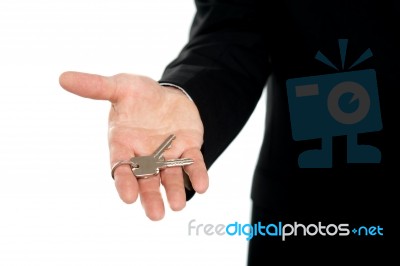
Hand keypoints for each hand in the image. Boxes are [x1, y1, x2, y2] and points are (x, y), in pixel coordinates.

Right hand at [59, 71, 208, 219]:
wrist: (167, 94)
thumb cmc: (138, 95)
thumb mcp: (119, 87)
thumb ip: (96, 86)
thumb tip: (63, 77)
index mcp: (124, 145)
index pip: (122, 168)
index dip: (125, 182)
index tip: (128, 197)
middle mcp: (145, 155)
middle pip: (146, 181)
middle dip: (150, 197)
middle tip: (156, 215)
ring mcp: (167, 155)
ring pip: (170, 177)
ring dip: (174, 192)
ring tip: (178, 205)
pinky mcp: (188, 150)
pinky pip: (193, 164)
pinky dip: (197, 174)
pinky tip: (202, 186)